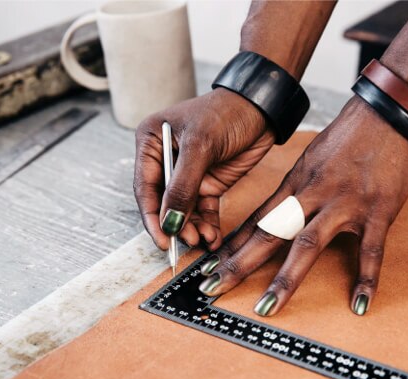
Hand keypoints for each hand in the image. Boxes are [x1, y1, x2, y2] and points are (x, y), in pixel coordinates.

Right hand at [134, 88, 274, 250]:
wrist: (262, 108)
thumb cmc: (226, 112)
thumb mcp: (201, 146)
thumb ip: (183, 185)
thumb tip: (170, 221)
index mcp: (152, 143)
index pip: (145, 187)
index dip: (152, 217)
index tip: (161, 239)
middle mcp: (166, 160)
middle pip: (164, 203)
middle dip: (176, 224)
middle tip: (188, 240)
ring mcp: (188, 174)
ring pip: (184, 210)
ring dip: (193, 228)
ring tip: (204, 239)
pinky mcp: (209, 183)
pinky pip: (204, 210)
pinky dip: (207, 225)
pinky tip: (212, 237)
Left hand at [198, 97, 407, 315]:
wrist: (391, 112)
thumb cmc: (350, 136)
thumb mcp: (312, 158)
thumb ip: (295, 189)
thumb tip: (276, 215)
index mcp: (295, 182)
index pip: (257, 220)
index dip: (231, 245)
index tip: (208, 266)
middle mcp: (313, 194)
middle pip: (270, 233)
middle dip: (238, 263)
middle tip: (211, 288)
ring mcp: (344, 203)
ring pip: (308, 245)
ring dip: (285, 279)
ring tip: (266, 307)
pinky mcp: (378, 210)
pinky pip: (371, 251)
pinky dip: (366, 279)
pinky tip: (359, 305)